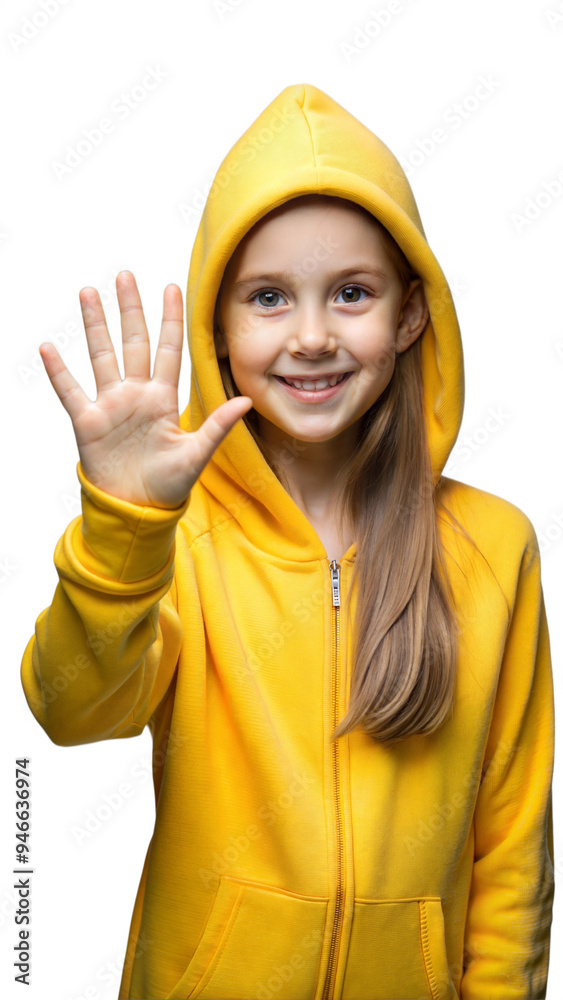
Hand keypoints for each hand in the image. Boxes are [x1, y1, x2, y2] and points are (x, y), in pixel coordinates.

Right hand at [39, 270, 251, 507]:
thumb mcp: (196, 454)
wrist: (138, 510)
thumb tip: (247, 401)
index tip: (172, 287)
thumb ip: (218, 425)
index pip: (168, 350)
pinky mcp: (88, 422)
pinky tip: (49, 347)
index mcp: (163, 399)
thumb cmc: (169, 485)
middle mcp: (136, 395)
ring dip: (95, 326)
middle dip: (129, 309)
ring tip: (88, 292)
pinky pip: (70, 392)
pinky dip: (59, 371)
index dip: (170, 320)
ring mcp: (110, 406)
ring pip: (101, 356)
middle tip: (125, 276)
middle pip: (132, 343)